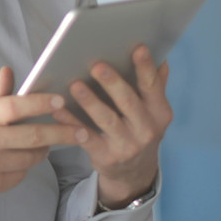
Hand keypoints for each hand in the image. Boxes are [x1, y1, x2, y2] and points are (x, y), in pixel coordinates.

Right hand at [0, 66, 81, 199]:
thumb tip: (10, 71)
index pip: (16, 107)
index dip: (41, 104)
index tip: (61, 102)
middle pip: (33, 136)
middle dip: (63, 133)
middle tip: (82, 131)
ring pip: (32, 158)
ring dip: (44, 150)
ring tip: (44, 143)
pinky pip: (22, 174)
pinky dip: (26, 166)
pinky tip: (19, 159)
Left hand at [53, 45, 171, 207]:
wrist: (134, 172)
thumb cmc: (139, 130)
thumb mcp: (153, 112)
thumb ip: (156, 85)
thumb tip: (161, 58)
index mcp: (159, 112)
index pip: (153, 86)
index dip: (146, 67)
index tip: (138, 47)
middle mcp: (146, 129)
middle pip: (128, 101)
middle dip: (112, 82)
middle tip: (96, 65)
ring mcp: (127, 145)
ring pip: (107, 119)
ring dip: (90, 101)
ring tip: (74, 85)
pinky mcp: (107, 156)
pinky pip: (86, 137)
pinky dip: (71, 123)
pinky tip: (59, 111)